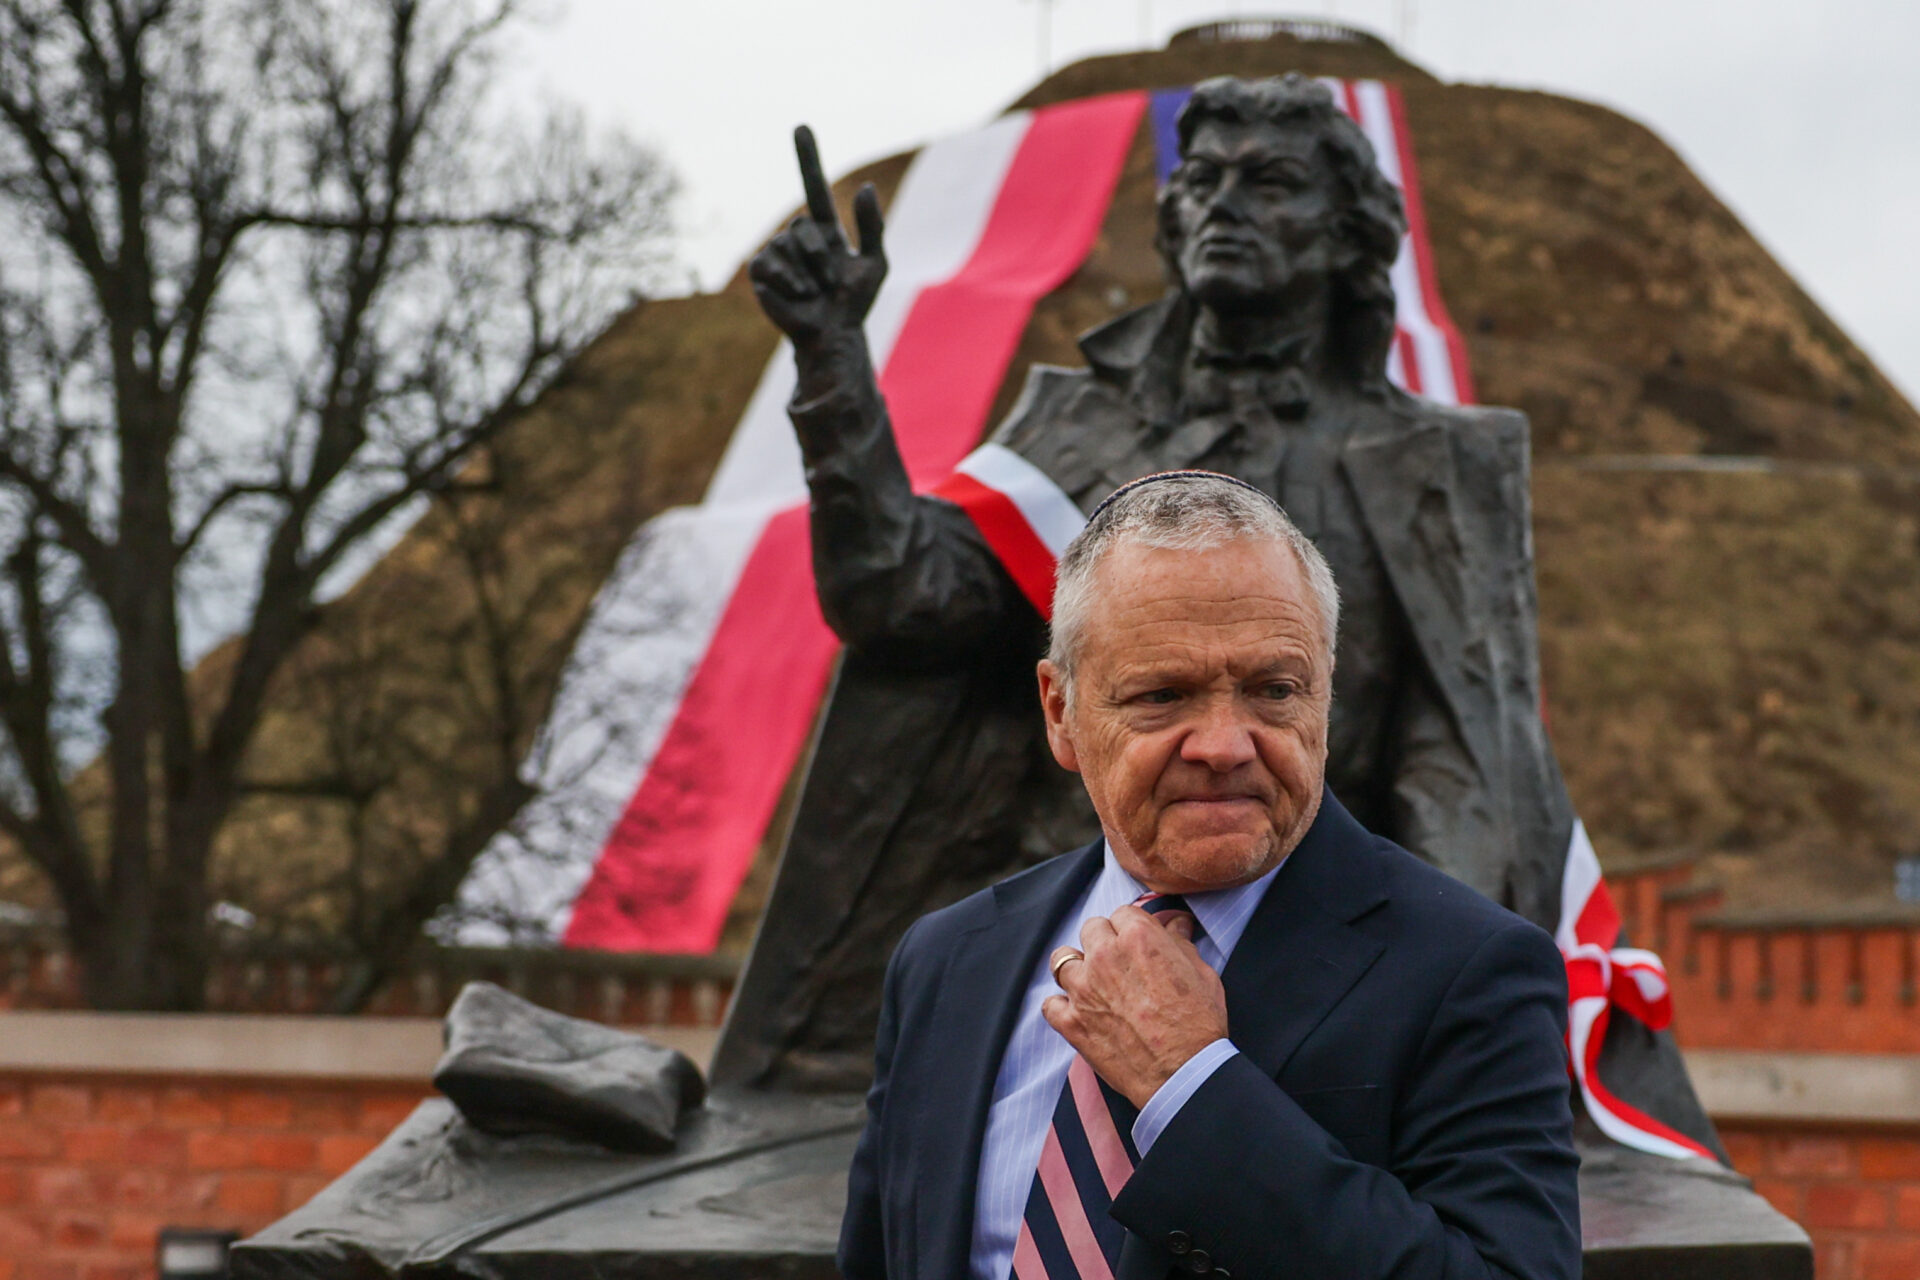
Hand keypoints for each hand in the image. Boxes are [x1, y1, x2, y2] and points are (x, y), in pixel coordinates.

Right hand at [749, 125, 887, 346]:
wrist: (833, 334)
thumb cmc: (856, 303)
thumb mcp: (876, 263)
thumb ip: (873, 225)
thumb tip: (866, 186)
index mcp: (827, 230)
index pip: (815, 185)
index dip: (807, 156)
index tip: (800, 126)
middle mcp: (800, 236)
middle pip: (804, 226)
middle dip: (821, 256)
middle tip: (830, 282)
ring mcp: (779, 252)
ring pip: (787, 244)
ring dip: (807, 273)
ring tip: (815, 292)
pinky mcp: (762, 270)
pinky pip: (771, 262)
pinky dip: (788, 281)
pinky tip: (797, 295)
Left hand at [1044, 906, 1228, 1108]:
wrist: (1183, 1075)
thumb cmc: (1199, 1025)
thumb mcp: (1202, 974)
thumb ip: (1181, 943)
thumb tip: (1177, 924)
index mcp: (1138, 938)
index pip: (1123, 913)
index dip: (1132, 928)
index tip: (1138, 942)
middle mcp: (1105, 956)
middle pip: (1091, 929)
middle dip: (1105, 941)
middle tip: (1120, 963)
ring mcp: (1083, 989)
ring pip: (1062, 959)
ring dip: (1077, 968)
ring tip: (1093, 983)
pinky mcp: (1071, 1022)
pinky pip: (1049, 1003)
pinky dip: (1061, 1007)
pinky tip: (1078, 1012)